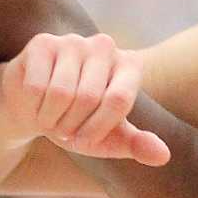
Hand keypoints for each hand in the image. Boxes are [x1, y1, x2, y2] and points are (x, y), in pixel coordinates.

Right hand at [0, 32, 170, 165]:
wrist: (36, 108)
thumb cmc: (78, 123)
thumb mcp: (109, 139)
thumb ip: (137, 145)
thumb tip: (163, 156)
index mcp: (130, 65)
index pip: (117, 100)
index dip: (97, 128)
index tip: (85, 141)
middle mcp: (105, 46)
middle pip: (88, 97)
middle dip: (71, 125)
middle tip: (64, 130)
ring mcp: (73, 41)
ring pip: (60, 93)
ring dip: (51, 119)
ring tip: (51, 119)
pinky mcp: (43, 43)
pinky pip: (36, 86)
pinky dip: (34, 106)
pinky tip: (36, 104)